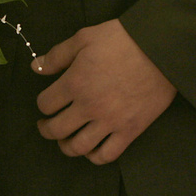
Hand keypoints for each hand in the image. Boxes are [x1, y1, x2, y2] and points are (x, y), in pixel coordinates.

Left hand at [32, 19, 175, 163]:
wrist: (160, 50)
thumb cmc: (120, 40)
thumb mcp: (83, 38)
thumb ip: (57, 56)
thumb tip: (35, 66)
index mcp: (74, 83)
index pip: (46, 104)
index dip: (42, 103)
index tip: (46, 101)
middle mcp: (89, 107)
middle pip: (57, 130)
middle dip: (46, 129)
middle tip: (45, 125)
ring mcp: (110, 122)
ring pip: (79, 147)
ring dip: (66, 146)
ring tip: (65, 140)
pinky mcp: (130, 131)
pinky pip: (108, 154)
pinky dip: (95, 157)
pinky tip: (91, 149)